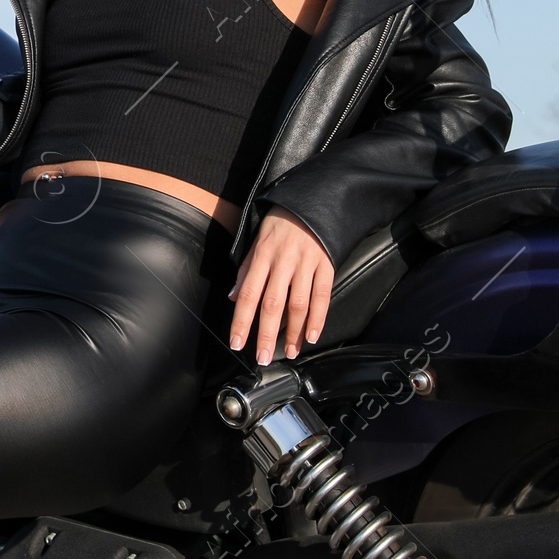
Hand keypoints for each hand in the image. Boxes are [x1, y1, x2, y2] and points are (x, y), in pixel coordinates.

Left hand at [228, 210, 333, 365]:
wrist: (311, 201)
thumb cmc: (279, 224)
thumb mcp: (256, 242)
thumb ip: (246, 271)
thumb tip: (232, 298)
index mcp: (262, 256)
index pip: (247, 294)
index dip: (241, 320)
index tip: (237, 342)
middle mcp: (283, 262)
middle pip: (272, 304)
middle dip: (266, 334)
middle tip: (263, 357)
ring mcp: (306, 264)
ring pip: (298, 304)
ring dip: (294, 332)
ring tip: (290, 352)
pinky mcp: (326, 265)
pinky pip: (322, 295)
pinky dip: (319, 317)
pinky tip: (313, 335)